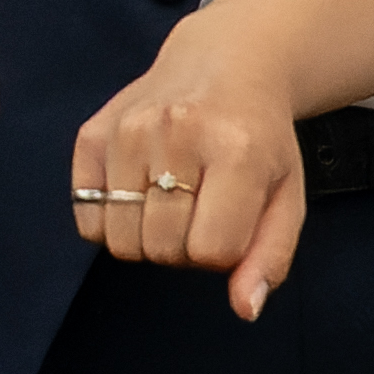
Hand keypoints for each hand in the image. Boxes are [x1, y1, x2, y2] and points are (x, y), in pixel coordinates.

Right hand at [71, 12, 310, 312]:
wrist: (226, 62)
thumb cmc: (260, 140)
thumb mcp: (286, 195)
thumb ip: (270, 257)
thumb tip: (245, 310)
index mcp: (236, 151)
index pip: (210, 252)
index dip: (222, 252)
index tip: (230, 222)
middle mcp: (176, 133)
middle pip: (162, 250)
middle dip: (183, 248)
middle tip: (200, 210)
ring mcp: (128, 130)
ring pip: (120, 241)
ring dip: (146, 237)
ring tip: (169, 201)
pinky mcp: (92, 133)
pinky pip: (87, 217)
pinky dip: (110, 221)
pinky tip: (137, 191)